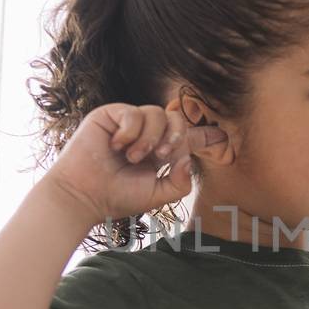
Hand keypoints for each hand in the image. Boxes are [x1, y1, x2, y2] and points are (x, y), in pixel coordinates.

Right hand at [43, 102, 227, 223]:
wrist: (84, 194)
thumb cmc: (118, 197)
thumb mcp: (158, 195)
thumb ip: (180, 182)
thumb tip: (188, 158)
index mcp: (160, 152)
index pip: (187, 138)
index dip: (205, 135)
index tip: (223, 137)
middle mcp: (147, 135)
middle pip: (177, 119)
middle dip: (176, 136)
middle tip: (162, 156)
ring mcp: (129, 123)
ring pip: (157, 114)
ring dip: (150, 138)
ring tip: (134, 157)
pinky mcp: (111, 115)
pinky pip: (134, 112)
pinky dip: (130, 130)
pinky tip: (118, 145)